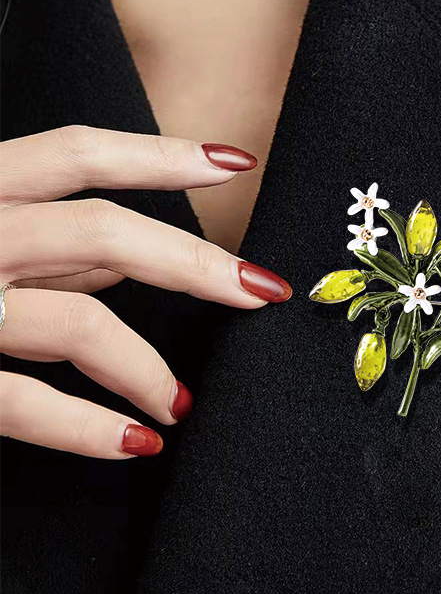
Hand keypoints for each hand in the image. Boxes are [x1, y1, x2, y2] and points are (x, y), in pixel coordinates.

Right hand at [0, 126, 290, 458]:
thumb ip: (50, 242)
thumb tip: (132, 257)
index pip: (79, 151)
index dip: (163, 152)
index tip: (238, 160)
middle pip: (104, 232)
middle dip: (196, 264)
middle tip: (263, 289)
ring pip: (75, 321)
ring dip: (146, 366)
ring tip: (182, 401)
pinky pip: (16, 401)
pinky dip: (84, 426)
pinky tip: (135, 442)